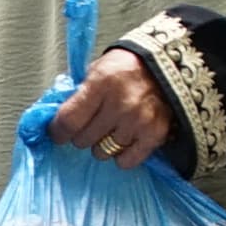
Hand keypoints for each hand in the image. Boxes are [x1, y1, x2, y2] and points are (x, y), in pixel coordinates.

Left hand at [48, 51, 174, 167]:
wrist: (167, 64)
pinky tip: (123, 141)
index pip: (69, 120)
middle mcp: (120, 103)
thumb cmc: (127, 67)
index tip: (58, 133)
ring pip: (103, 152)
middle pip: (84, 139)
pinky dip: (122, 155)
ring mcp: (139, 121)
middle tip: (89, 125)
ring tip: (109, 129)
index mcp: (101, 83)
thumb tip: (59, 119)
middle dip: (81, 135)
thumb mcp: (97, 70)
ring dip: (101, 144)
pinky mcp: (154, 134)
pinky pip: (126, 161)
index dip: (58, 131)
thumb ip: (79, 94)